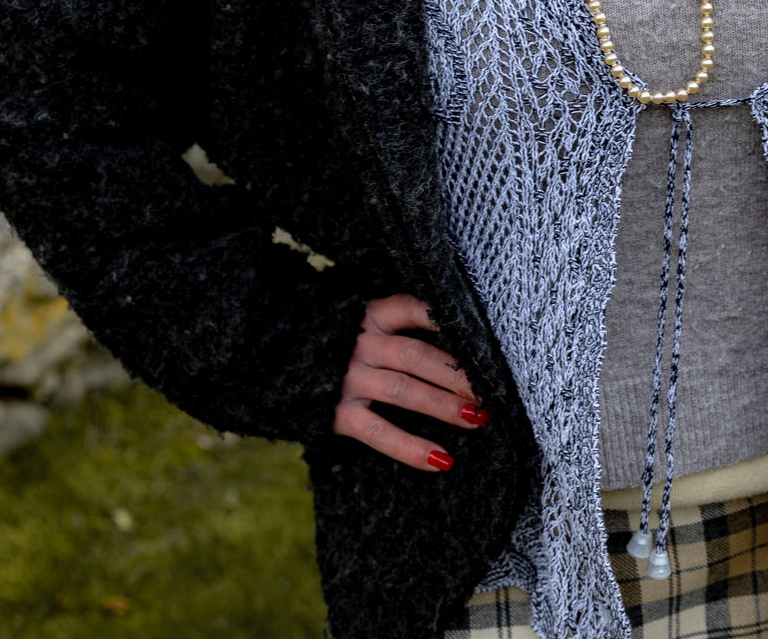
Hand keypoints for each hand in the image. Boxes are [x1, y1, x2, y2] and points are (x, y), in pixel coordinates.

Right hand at [332, 293, 489, 471]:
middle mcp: (360, 343)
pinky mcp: (337, 413)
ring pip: (404, 391)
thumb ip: (396, 325)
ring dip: (443, 406)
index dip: (442, 318)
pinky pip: (378, 431)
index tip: (478, 332)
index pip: (410, 308)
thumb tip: (454, 336)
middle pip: (416, 355)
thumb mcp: (361, 321)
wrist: (276, 361)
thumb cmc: (336, 342)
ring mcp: (348, 378)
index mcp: (369, 315)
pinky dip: (410, 447)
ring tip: (477, 419)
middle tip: (491, 388)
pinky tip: (440, 459)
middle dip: (455, 373)